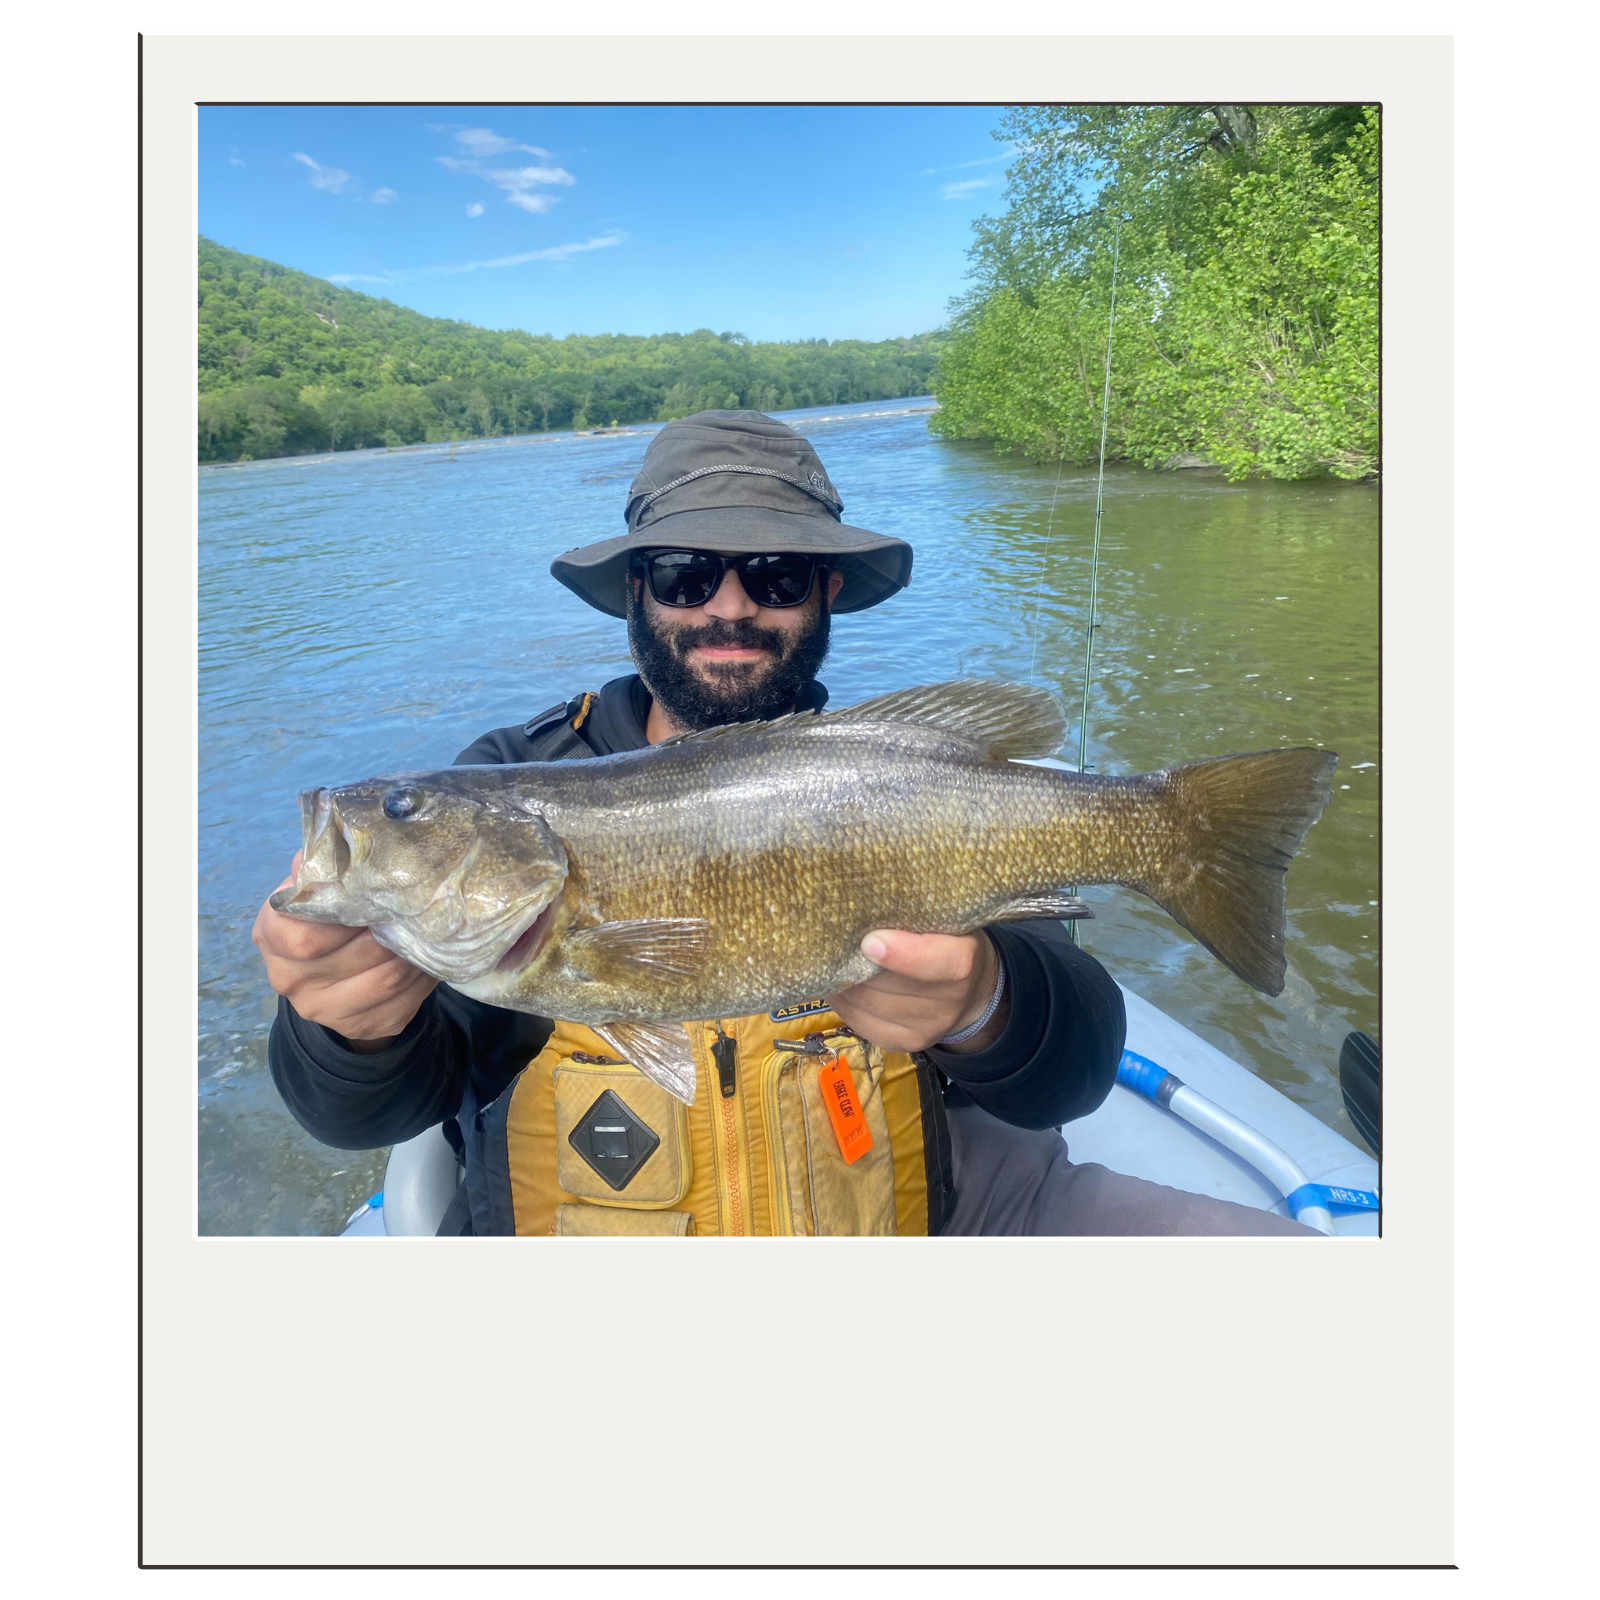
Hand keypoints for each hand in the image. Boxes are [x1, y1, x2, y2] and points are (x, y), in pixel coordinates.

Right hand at [251, 852, 436, 1049]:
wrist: (333, 978)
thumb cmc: (329, 917)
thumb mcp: (320, 886)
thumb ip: (329, 863)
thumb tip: (352, 832)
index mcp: (273, 935)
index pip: (305, 932)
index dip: (347, 914)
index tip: (377, 893)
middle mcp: (289, 978)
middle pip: (355, 953)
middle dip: (393, 927)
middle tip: (418, 905)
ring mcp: (323, 1009)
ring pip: (387, 979)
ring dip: (415, 951)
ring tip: (430, 928)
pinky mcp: (362, 1026)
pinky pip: (405, 1000)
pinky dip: (424, 975)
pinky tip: (430, 956)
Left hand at [830, 930, 1006, 1054]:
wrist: (971, 993)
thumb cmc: (949, 940)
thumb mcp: (947, 920)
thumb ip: (914, 914)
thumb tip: (864, 906)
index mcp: (962, 962)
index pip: (933, 962)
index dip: (899, 954)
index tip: (869, 941)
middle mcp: (947, 1003)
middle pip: (883, 984)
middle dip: (853, 961)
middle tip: (832, 937)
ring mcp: (924, 1030)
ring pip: (863, 1003)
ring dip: (842, 980)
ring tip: (832, 958)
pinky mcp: (900, 1044)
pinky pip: (856, 1020)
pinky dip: (843, 999)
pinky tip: (841, 981)